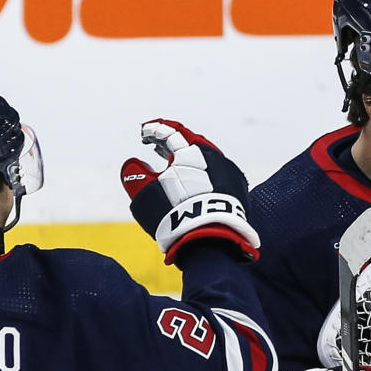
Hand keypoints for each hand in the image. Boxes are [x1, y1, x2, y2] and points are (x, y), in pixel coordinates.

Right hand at [120, 119, 259, 264]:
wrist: (211, 240)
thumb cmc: (175, 216)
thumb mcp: (145, 194)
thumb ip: (133, 175)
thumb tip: (132, 165)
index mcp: (191, 152)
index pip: (170, 133)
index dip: (154, 130)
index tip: (145, 133)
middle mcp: (213, 157)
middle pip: (190, 142)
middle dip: (172, 141)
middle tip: (157, 144)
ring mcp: (228, 173)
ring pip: (207, 159)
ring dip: (190, 160)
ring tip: (175, 164)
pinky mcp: (238, 190)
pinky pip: (219, 175)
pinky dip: (205, 175)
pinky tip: (197, 183)